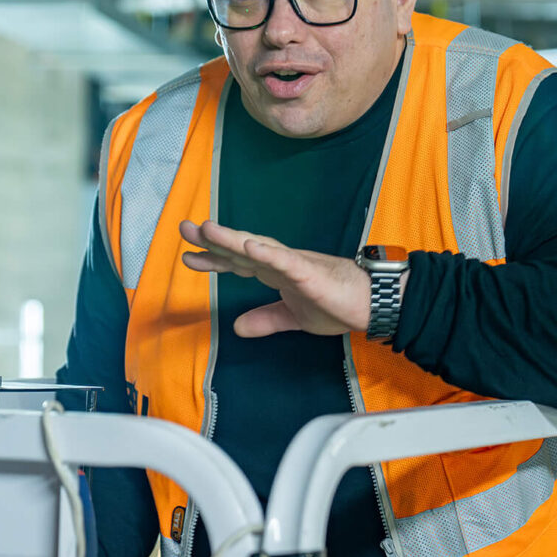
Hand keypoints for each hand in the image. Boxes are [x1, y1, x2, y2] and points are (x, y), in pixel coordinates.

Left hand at [179, 219, 372, 337]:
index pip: (239, 263)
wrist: (372, 305)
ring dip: (233, 239)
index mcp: (277, 272)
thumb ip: (266, 319)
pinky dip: (268, 253)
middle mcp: (282, 262)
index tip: (189, 256)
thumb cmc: (338, 304)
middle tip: (184, 229)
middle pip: (242, 248)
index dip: (214, 259)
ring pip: (259, 247)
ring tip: (208, 230)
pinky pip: (287, 261)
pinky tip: (250, 247)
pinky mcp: (312, 273)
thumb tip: (237, 327)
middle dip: (213, 240)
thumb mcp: (294, 317)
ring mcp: (296, 264)